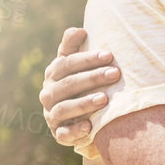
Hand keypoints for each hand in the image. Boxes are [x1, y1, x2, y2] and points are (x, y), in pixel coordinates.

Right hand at [40, 27, 120, 144]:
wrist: (75, 116)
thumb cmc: (79, 83)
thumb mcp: (74, 65)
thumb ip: (72, 47)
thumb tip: (79, 30)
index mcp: (53, 75)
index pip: (67, 64)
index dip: (87, 59)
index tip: (109, 55)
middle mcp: (49, 94)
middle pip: (68, 85)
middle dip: (92, 78)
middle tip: (115, 73)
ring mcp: (52, 115)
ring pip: (64, 108)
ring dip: (84, 103)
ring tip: (105, 98)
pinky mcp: (59, 134)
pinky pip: (63, 134)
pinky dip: (75, 131)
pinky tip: (90, 126)